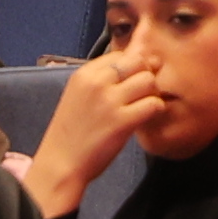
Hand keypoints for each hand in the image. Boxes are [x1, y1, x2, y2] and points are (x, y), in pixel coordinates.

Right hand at [24, 48, 162, 218]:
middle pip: (138, 62)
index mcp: (84, 74)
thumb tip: (139, 65)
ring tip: (143, 107)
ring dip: (152, 93)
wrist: (61, 164)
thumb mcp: (79, 95)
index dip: (132, 67)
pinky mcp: (122, 121)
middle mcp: (97, 82)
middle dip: (145, 76)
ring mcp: (110, 101)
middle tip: (141, 94)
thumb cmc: (72, 132)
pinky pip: (153, 104)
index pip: (121, 54)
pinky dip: (156, 110)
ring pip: (149, 81)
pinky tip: (145, 119)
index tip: (130, 83)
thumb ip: (102, 80)